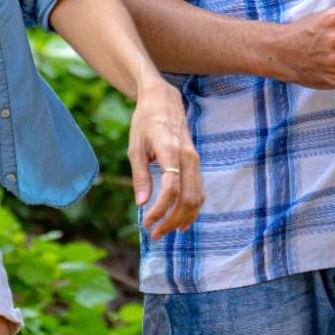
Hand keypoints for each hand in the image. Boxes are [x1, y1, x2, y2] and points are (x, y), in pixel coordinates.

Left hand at [129, 80, 202, 238]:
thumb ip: (140, 175)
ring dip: (183, 218)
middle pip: (187, 198)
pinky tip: (182, 220)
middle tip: (155, 234)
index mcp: (171, 151)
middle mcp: (188, 157)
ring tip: (166, 230)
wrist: (163, 100)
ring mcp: (195, 160)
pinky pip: (199, 190)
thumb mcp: (135, 146)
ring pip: (197, 198)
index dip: (160, 209)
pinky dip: (192, 208)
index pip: (170, 189)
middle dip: (171, 221)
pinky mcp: (196, 162)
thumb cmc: (145, 121)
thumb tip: (141, 203)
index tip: (146, 222)